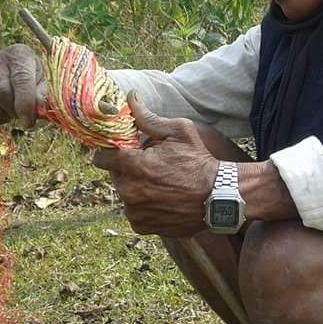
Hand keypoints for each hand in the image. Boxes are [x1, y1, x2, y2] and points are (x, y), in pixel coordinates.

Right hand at [0, 44, 45, 128]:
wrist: (13, 72)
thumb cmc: (33, 77)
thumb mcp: (44, 81)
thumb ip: (42, 95)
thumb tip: (37, 110)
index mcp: (18, 54)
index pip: (20, 80)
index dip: (25, 104)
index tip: (29, 122)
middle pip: (0, 94)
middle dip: (15, 111)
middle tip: (24, 116)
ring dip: (5, 116)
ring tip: (13, 109)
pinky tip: (2, 109)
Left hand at [92, 93, 218, 237]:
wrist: (219, 196)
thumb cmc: (199, 161)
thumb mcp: (178, 132)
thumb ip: (148, 117)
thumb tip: (130, 97)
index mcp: (135, 166)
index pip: (102, 158)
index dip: (113, 152)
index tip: (125, 151)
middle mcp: (130, 191)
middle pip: (116, 176)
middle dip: (129, 169)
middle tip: (153, 166)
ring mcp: (135, 211)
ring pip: (125, 195)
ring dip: (137, 188)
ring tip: (161, 184)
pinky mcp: (142, 226)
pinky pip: (134, 212)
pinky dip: (144, 206)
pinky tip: (163, 199)